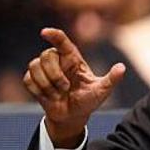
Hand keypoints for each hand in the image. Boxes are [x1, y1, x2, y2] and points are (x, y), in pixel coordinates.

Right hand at [23, 28, 125, 147]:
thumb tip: (122, 68)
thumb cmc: (88, 101)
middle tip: (65, 88)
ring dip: (46, 84)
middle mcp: (57, 60)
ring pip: (35, 66)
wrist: (72, 117)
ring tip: (57, 95)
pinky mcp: (33, 80)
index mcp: (72, 59)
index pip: (62, 41)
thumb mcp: (101, 91)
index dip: (54, 34)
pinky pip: (28, 79)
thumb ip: (111, 79)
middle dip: (54, 74)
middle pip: (46, 55)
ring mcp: (43, 70)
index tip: (45, 32)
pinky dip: (38, 90)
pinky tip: (48, 97)